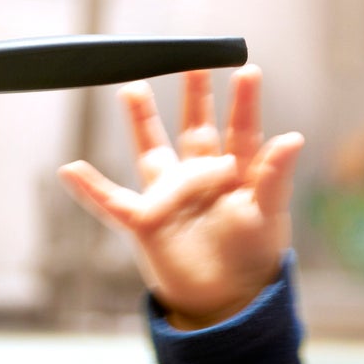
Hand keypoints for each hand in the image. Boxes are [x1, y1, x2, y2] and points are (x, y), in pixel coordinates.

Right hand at [59, 65, 303, 328]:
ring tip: (132, 88)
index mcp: (236, 174)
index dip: (243, 102)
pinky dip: (90, 188)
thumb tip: (294, 137)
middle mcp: (201, 177)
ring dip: (142, 121)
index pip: (240, 130)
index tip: (246, 70)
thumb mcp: (268, 215)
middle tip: (193, 61)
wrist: (227, 303)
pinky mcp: (146, 221)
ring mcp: (171, 196)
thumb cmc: (252, 257)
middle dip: (194, 96)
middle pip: (195, 127)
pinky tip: (70, 169)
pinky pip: (113, 201)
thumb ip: (274, 177)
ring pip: (152, 149)